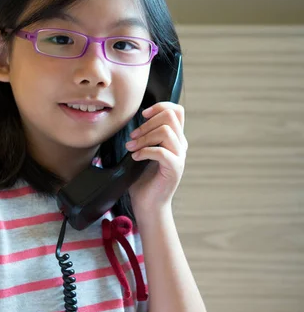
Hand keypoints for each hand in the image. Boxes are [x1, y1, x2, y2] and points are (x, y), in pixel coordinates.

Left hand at [125, 102, 187, 219]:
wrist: (148, 204)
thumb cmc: (142, 179)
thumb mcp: (143, 151)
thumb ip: (146, 136)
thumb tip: (134, 121)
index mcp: (175, 139)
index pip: (177, 111)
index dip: (161, 107)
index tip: (143, 115)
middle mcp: (181, 145)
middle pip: (170, 117)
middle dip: (147, 124)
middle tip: (132, 137)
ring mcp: (180, 157)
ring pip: (166, 132)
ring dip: (144, 138)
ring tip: (131, 147)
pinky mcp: (175, 169)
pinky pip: (162, 152)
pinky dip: (145, 151)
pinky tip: (135, 157)